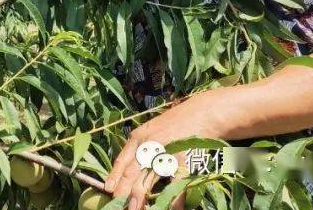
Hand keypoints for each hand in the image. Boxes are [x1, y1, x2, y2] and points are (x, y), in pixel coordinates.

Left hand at [105, 99, 221, 209]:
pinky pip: (176, 185)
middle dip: (123, 191)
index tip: (108, 190)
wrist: (205, 113)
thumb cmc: (177, 123)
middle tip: (117, 205)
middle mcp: (149, 145)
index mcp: (139, 138)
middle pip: (131, 172)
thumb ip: (141, 146)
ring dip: (140, 198)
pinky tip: (170, 209)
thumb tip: (129, 167)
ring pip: (148, 180)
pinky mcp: (184, 161)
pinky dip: (172, 200)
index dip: (113, 177)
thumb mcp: (152, 130)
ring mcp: (166, 154)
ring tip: (134, 209)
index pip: (121, 160)